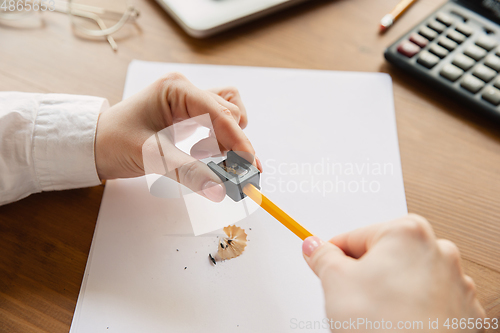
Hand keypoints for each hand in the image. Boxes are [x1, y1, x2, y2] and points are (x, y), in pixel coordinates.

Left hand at [95, 73, 261, 201]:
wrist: (96, 146)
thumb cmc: (115, 143)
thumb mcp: (152, 157)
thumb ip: (189, 172)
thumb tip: (221, 189)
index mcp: (176, 89)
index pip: (220, 112)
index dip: (239, 140)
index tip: (250, 166)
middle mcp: (186, 91)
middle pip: (229, 113)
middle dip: (235, 144)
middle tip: (235, 174)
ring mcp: (189, 101)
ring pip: (229, 115)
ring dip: (229, 141)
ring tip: (213, 161)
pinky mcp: (190, 114)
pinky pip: (219, 122)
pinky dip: (222, 140)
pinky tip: (206, 155)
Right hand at [302, 214, 484, 331]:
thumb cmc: (385, 325)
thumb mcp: (335, 281)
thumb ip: (322, 256)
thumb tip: (315, 247)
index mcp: (408, 232)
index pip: (355, 237)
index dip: (335, 257)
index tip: (328, 268)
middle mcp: (439, 250)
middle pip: (384, 255)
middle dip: (365, 274)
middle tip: (352, 298)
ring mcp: (456, 282)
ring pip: (406, 278)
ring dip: (388, 291)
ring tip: (376, 315)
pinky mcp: (464, 311)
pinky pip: (427, 300)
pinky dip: (412, 309)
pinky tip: (397, 323)